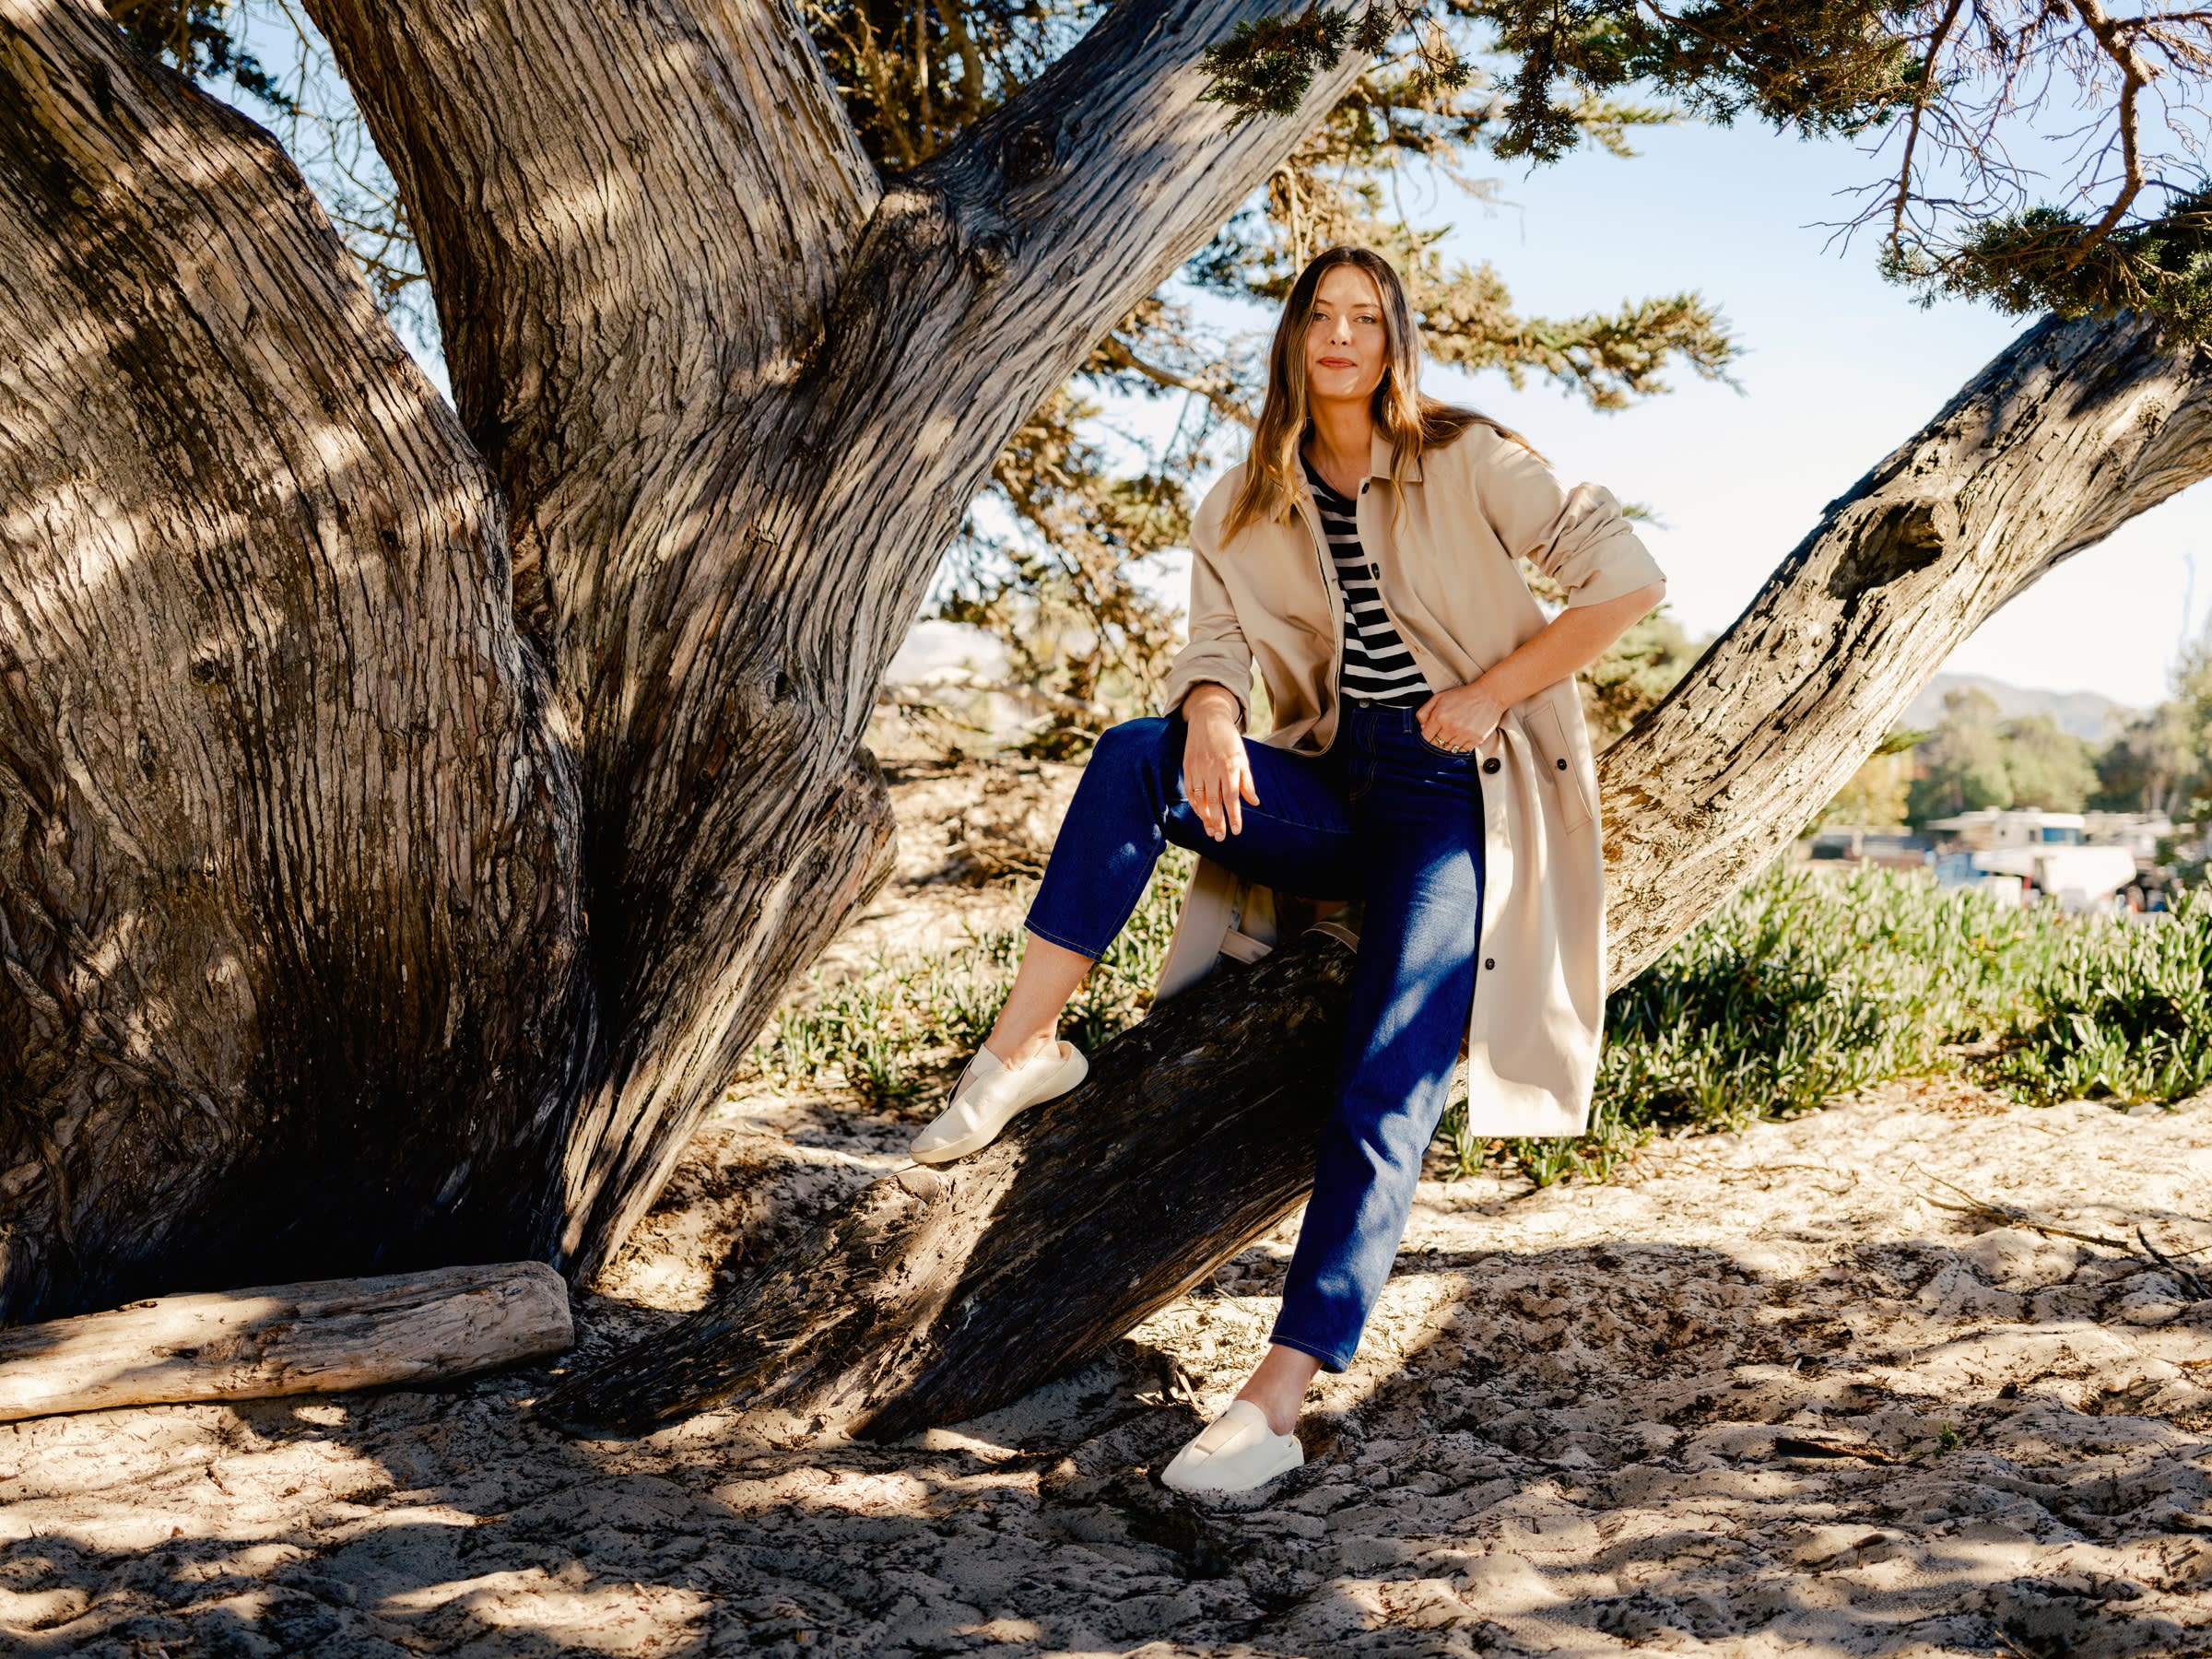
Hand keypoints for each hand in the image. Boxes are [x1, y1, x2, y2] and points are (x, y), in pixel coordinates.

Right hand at [1179, 684, 1258, 839]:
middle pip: (1214, 802)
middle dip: (1218, 822)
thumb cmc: (1229, 740)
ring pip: (1200, 799)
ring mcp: (1198, 769)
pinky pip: (1190, 791)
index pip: (1232, 797)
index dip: (1234, 816)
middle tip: (1221, 838)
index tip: (1237, 831)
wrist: (1207, 718)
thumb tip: (1255, 802)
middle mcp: (1212, 769)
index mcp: (1229, 766)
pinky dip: (1195, 806)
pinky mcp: (1188, 767)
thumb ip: (1247, 781)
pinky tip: (1201, 815)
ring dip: (1205, 818)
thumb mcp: (1242, 757)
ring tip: (1211, 831)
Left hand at [1417, 681, 1506, 755]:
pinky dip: (1460, 747)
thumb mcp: (1439, 697)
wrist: (1489, 695)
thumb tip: (1421, 727)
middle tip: (1441, 735)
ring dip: (1448, 745)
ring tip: (1452, 735)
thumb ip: (1425, 711)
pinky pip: (1462, 751)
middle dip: (1436, 741)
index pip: (1425, 737)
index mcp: (1440, 717)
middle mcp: (1451, 727)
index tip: (1430, 734)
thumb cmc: (1463, 695)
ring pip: (1449, 750)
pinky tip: (1461, 738)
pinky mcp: (1476, 739)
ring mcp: (1464, 735)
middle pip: (1436, 745)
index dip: (1426, 736)